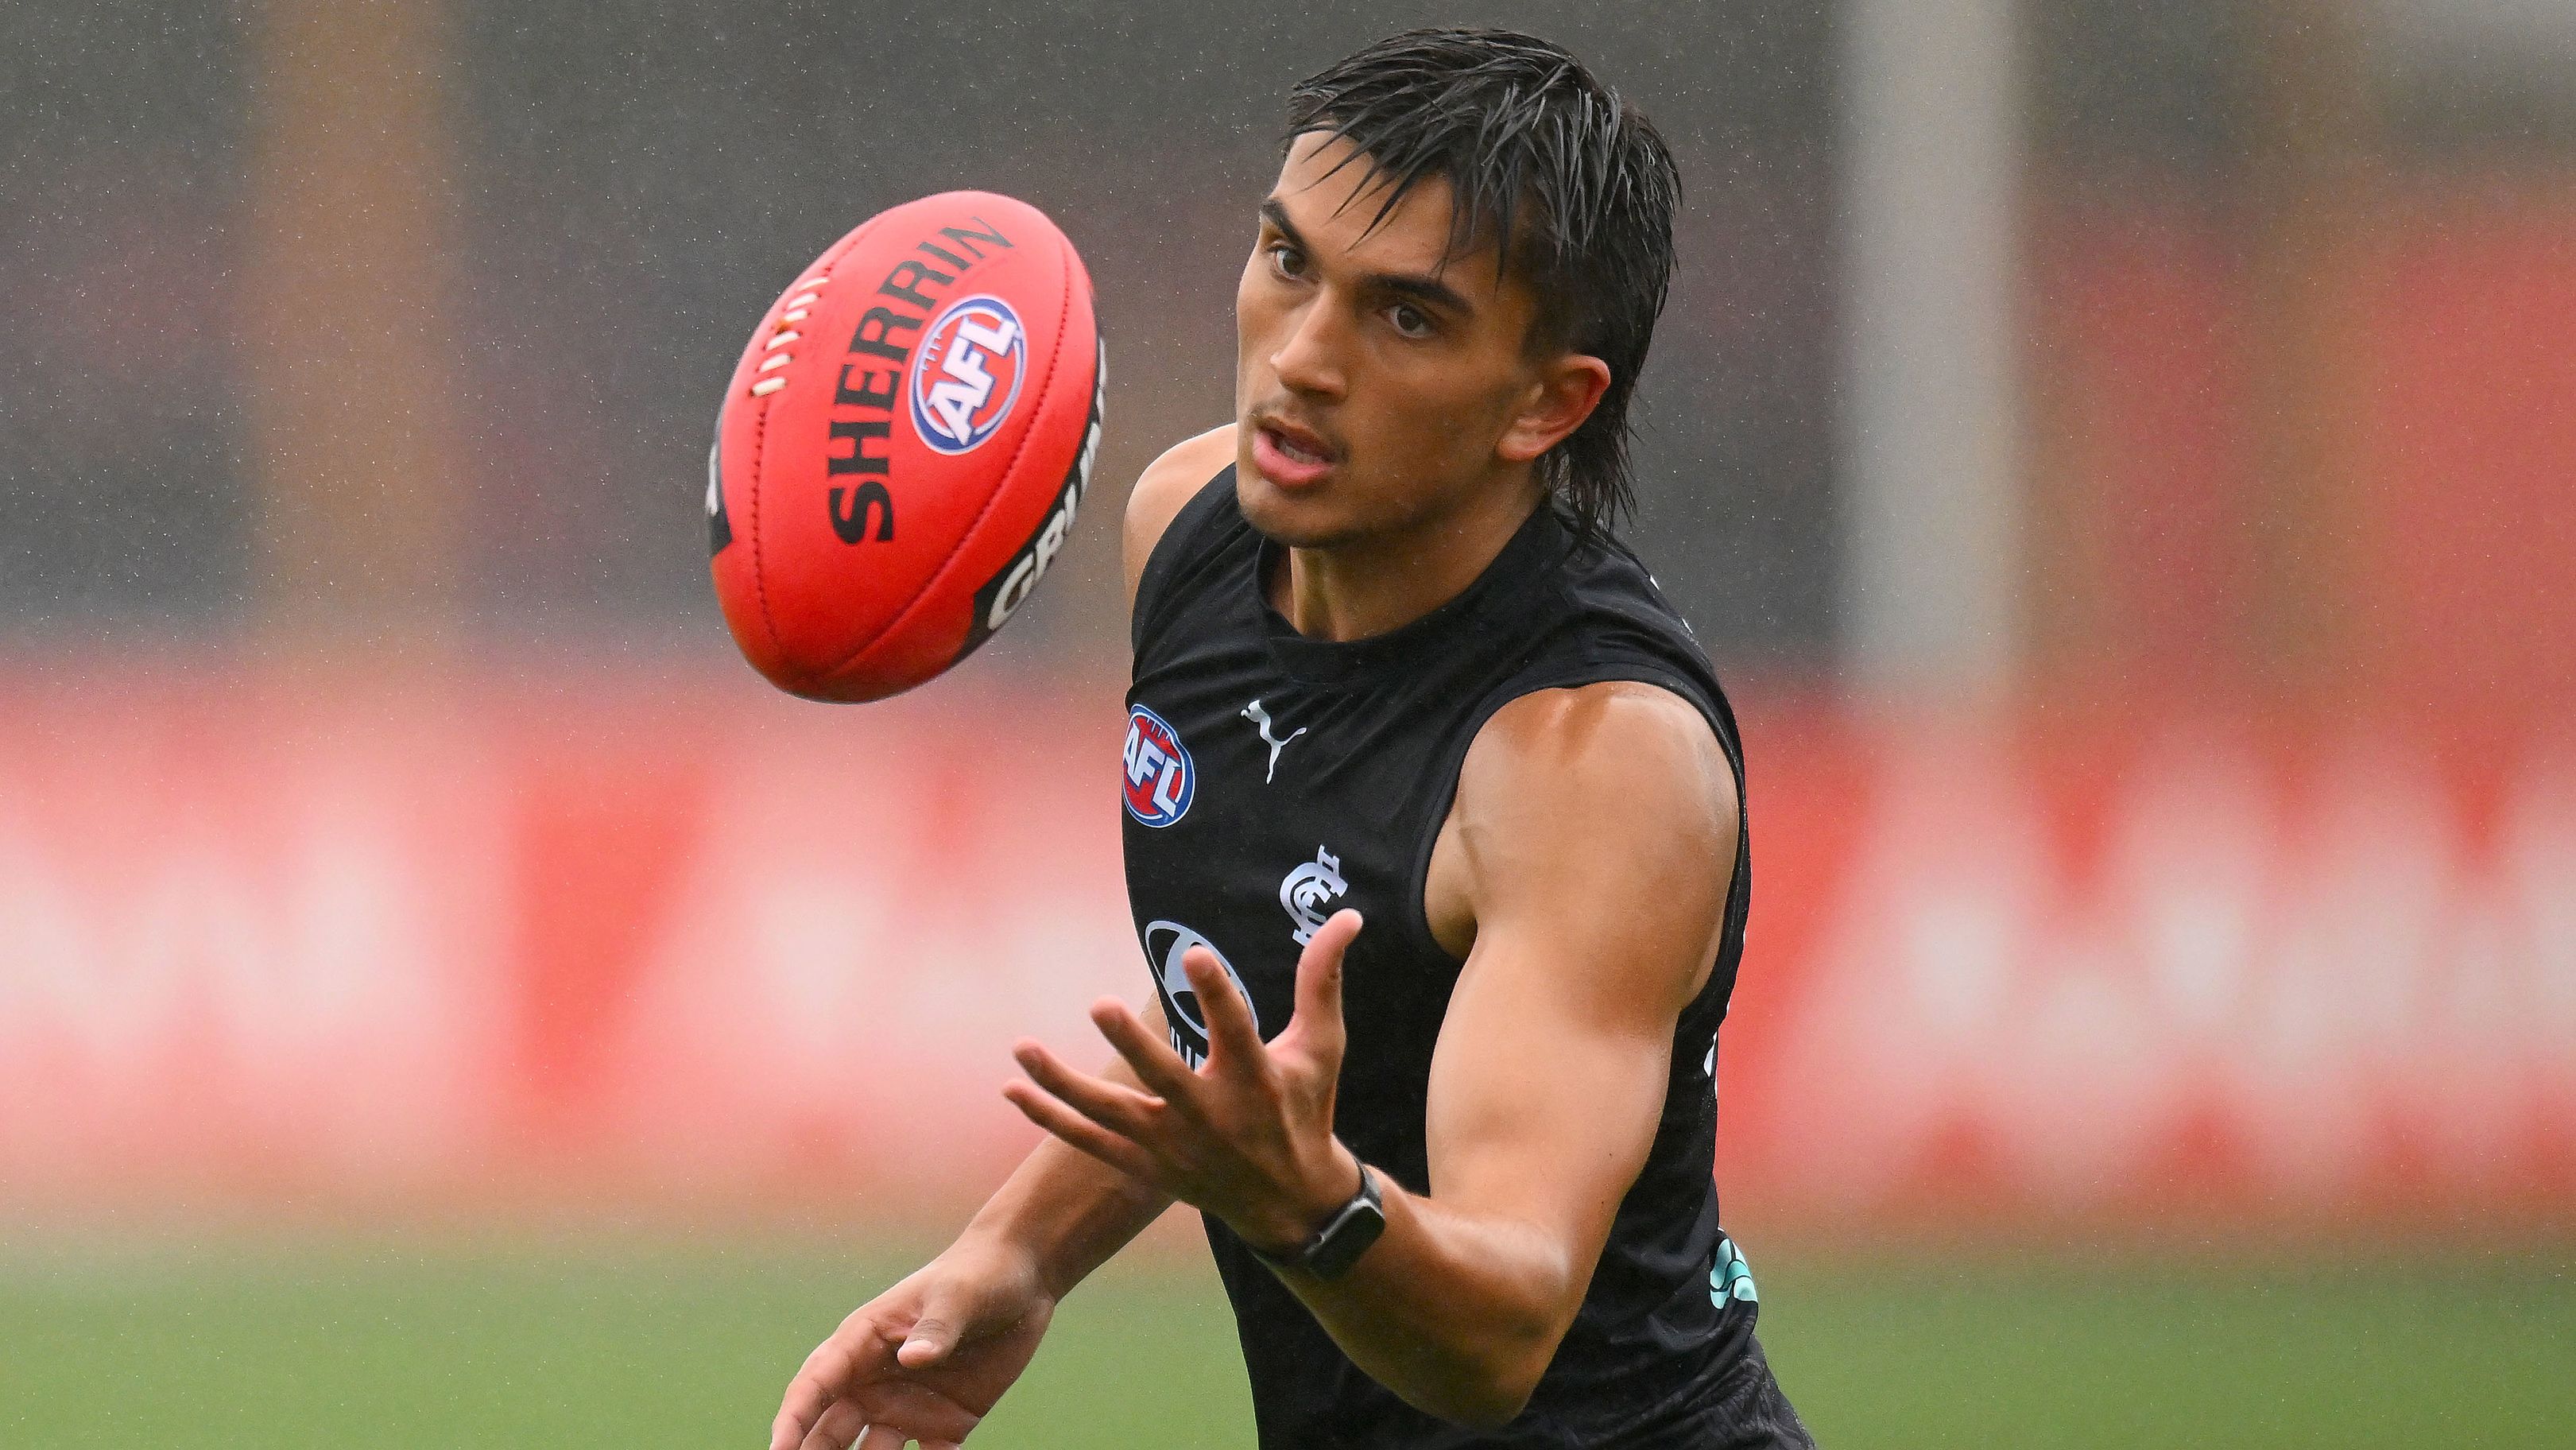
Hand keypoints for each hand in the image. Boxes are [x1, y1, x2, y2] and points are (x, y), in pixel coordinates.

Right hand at [770, 1239, 1055, 1449]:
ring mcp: (906, 1406)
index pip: (814, 1385)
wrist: (1023, 1278)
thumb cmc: (978, 1274)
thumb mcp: (957, 1296)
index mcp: (862, 1342)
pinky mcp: (943, 1425)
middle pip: (829, 1430)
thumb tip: (914, 1359)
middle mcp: (874, 1381)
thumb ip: (937, 1328)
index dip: (792, 1419)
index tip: (778, 1449)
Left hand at [1003, 909, 1364, 1255]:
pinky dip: (1049, 1118)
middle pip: (1165, 1077)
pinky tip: (1012, 1089)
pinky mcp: (1147, 1166)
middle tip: (1100, 1006)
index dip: (1216, 992)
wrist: (1291, 1202)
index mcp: (1255, 1080)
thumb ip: (1322, 980)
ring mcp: (1173, 1146)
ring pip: (1110, 1114)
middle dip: (1133, 1044)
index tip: (1194, 954)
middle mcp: (1212, 1116)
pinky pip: (1089, 1141)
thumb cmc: (1305, 1108)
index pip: (1235, 1029)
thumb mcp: (1321, 1046)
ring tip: (1022, 1049)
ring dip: (1063, 1084)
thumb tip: (1349, 915)